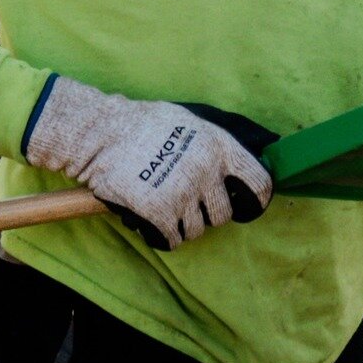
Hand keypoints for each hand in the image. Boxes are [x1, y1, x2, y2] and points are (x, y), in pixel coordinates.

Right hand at [23, 76, 274, 250]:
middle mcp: (206, 171)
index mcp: (219, 146)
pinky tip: (153, 218)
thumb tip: (234, 172)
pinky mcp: (160, 213)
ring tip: (165, 204)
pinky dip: (163, 235)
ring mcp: (184, 194)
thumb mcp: (189, 123)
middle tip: (187, 201)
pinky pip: (172, 239)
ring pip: (197, 230)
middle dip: (207, 213)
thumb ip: (213, 147)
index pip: (259, 182)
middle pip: (223, 215)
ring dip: (182, 224)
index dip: (258, 198)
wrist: (104, 133)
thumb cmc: (145, 123)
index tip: (249, 205)